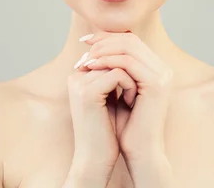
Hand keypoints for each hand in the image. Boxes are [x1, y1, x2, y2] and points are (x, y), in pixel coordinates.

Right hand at [67, 57, 137, 184]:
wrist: (96, 159)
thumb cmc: (105, 132)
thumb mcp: (109, 99)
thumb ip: (112, 77)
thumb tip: (128, 57)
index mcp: (78, 77)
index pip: (107, 54)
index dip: (126, 66)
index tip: (134, 86)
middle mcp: (76, 77)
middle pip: (111, 55)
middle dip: (129, 70)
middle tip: (137, 89)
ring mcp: (80, 83)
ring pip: (116, 63)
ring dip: (132, 77)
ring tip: (134, 97)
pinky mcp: (88, 92)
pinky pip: (118, 74)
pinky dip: (130, 86)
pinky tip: (132, 102)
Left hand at [77, 31, 173, 163]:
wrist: (140, 152)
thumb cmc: (127, 127)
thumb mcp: (117, 93)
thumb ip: (113, 71)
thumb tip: (94, 51)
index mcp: (156, 69)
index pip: (131, 41)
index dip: (108, 37)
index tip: (85, 41)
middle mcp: (162, 69)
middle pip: (131, 39)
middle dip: (104, 40)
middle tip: (83, 44)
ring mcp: (162, 75)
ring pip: (129, 47)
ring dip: (103, 50)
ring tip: (85, 58)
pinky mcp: (156, 84)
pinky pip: (128, 62)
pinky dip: (108, 61)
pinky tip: (92, 66)